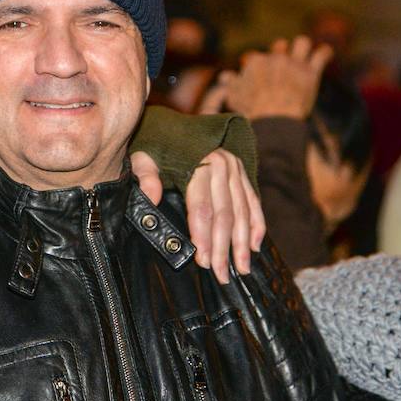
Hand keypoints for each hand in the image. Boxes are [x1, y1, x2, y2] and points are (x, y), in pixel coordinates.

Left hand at [133, 150, 263, 281]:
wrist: (172, 125)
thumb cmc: (154, 146)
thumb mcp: (143, 156)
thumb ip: (145, 176)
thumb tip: (151, 198)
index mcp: (199, 162)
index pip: (203, 208)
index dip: (203, 237)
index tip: (203, 262)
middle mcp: (222, 165)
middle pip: (225, 215)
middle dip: (223, 249)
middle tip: (221, 275)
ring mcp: (236, 168)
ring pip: (243, 212)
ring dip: (243, 244)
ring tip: (241, 269)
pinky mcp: (243, 171)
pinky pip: (253, 201)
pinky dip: (257, 225)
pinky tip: (255, 247)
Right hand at [223, 36, 332, 120]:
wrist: (274, 120)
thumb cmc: (252, 110)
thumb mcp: (234, 96)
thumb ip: (231, 83)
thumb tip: (226, 75)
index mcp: (257, 62)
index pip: (258, 57)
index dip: (260, 68)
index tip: (261, 79)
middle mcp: (276, 58)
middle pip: (280, 45)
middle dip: (281, 52)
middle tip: (282, 66)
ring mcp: (295, 64)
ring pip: (302, 42)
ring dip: (303, 48)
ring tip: (303, 54)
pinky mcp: (311, 72)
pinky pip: (322, 54)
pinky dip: (325, 53)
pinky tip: (325, 54)